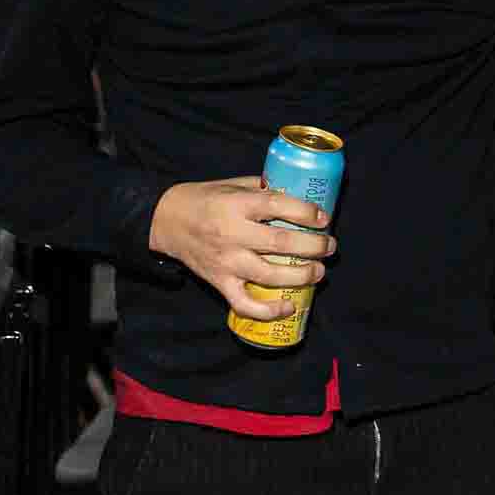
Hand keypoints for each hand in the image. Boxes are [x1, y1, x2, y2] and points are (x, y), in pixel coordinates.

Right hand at [149, 177, 333, 320]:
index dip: (305, 213)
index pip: (277, 206)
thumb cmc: (203, 200)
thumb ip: (262, 188)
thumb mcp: (231, 184)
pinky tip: (289, 306)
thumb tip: (298, 192)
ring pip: (269, 274)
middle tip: (329, 246)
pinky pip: (244, 303)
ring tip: (319, 271)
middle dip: (313, 246)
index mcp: (236, 205)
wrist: (164, 221)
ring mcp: (226, 261)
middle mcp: (232, 234)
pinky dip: (268, 310)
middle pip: (281, 243)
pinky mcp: (219, 281)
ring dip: (301, 275)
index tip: (323, 218)